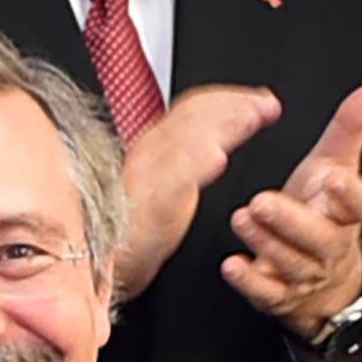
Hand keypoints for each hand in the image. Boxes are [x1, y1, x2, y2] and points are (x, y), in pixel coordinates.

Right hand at [106, 84, 280, 300]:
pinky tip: (216, 158)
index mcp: (153, 148)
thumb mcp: (162, 186)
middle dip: (234, 106)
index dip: (227, 99)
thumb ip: (184, 162)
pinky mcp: (145, 208)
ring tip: (252, 118)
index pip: (191, 110)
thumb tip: (215, 144)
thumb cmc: (129, 230)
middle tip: (268, 104)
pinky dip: (194, 166)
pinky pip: (170, 182)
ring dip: (223, 126)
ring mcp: (145, 179)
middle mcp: (148, 155)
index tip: (259, 98)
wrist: (94, 263)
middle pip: (192, 117)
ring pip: (184, 141)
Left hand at [224, 79, 361, 342]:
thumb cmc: (325, 211)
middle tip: (263, 202)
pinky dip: (250, 281)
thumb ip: (351, 128)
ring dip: (265, 243)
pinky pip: (267, 294)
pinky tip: (234, 265)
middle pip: (319, 237)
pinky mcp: (281, 295)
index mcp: (347, 214)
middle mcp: (330, 246)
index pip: (359, 205)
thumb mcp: (336, 166)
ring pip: (291, 263)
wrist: (327, 277)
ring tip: (242, 219)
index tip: (333, 177)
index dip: (349, 193)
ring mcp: (306, 273)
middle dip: (292, 221)